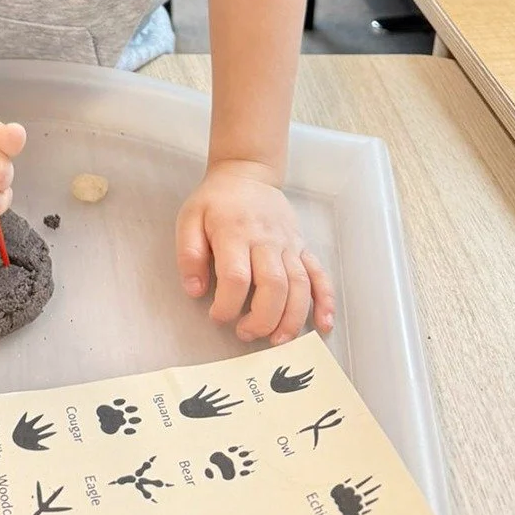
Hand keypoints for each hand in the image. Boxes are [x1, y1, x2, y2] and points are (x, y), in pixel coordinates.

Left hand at [176, 160, 333, 345]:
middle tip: (245, 334)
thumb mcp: (190, 219)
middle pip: (274, 285)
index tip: (217, 316)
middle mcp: (266, 240)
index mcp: (235, 233)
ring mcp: (289, 244)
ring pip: (300, 286)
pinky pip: (319, 275)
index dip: (227, 305)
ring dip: (292, 319)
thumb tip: (194, 290)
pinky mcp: (302, 247)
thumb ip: (189, 254)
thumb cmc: (215, 201)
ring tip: (278, 341)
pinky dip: (325, 301)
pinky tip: (323, 324)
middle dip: (262, 319)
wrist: (246, 173)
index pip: (236, 277)